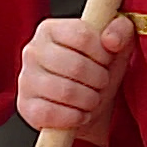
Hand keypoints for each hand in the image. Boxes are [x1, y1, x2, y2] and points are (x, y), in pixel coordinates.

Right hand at [16, 15, 134, 140]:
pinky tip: (79, 113)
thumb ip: (121, 30)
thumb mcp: (116, 47)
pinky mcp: (26, 106)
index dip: (102, 53)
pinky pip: (52, 113)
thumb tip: (111, 40)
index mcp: (50, 29)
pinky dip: (74, 117)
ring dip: (89, 100)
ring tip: (92, 98)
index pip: (82, 36)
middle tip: (101, 83)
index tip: (106, 60)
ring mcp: (26, 79)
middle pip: (76, 66)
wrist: (89, 107)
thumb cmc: (99, 72)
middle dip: (99, 79)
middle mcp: (33, 50)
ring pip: (66, 91)